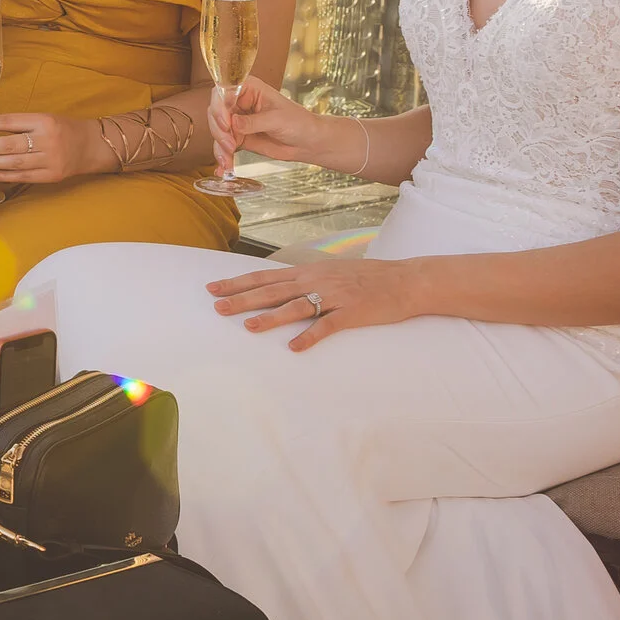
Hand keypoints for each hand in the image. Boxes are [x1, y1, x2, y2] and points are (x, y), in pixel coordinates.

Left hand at [0, 112, 90, 185]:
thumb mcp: (43, 119)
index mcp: (43, 120)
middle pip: (9, 144)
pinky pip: (24, 176)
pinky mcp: (52, 175)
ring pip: (14, 162)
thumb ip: (19, 124)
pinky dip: (6, 176)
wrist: (91, 145)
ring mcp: (51, 159)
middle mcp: (47, 139)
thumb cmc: (62, 129)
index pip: (8, 122)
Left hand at [206, 257, 419, 350]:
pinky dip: (310, 336)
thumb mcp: (330, 272)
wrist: (405, 280)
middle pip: (272, 290)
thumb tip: (278, 288)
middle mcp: (316, 281)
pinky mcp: (352, 312)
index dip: (238, 283)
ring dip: (271, 317)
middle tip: (217, 308)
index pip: (265, 277)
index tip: (213, 288)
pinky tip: (295, 347)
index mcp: (308, 272)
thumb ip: (305, 281)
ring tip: (248, 326)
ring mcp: (334, 296)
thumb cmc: (366, 278)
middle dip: (242, 299)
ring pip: (296, 307)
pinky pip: (328, 326)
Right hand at [210, 76, 329, 172]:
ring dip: (220, 146)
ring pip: (217, 130)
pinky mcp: (237, 136)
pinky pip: (223, 145)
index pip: (224, 91)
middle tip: (229, 145)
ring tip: (228, 159)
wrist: (307, 142)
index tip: (226, 123)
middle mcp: (239, 102)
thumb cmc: (298, 123)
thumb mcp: (277, 119)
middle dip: (219, 130)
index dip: (220, 106)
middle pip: (216, 112)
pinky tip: (224, 167)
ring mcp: (237, 120)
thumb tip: (233, 123)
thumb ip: (254, 122)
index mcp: (249, 88)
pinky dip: (222, 156)